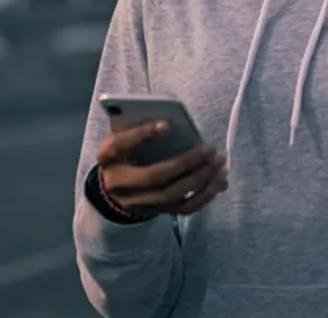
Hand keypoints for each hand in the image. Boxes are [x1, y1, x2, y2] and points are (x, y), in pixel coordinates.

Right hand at [96, 121, 227, 218]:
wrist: (115, 187)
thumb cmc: (126, 150)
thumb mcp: (124, 134)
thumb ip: (138, 123)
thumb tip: (172, 117)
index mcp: (108, 156)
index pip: (120, 145)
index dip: (142, 134)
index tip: (168, 124)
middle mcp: (119, 183)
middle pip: (153, 176)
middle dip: (184, 163)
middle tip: (208, 148)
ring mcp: (138, 201)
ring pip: (171, 195)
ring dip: (199, 178)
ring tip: (218, 161)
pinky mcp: (157, 211)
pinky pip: (184, 208)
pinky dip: (204, 195)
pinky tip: (219, 179)